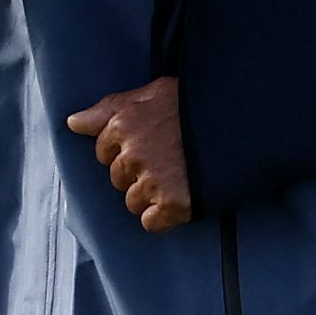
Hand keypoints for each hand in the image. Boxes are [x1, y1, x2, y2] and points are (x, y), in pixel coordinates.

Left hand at [65, 76, 194, 229]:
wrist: (242, 122)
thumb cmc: (197, 103)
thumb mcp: (154, 92)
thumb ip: (110, 108)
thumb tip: (73, 123)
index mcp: (124, 125)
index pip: (104, 152)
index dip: (126, 151)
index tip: (150, 145)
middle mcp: (133, 155)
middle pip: (118, 180)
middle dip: (138, 173)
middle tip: (170, 160)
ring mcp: (152, 181)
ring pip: (133, 202)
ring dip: (151, 195)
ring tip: (180, 176)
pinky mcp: (173, 204)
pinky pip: (152, 223)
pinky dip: (164, 216)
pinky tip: (181, 198)